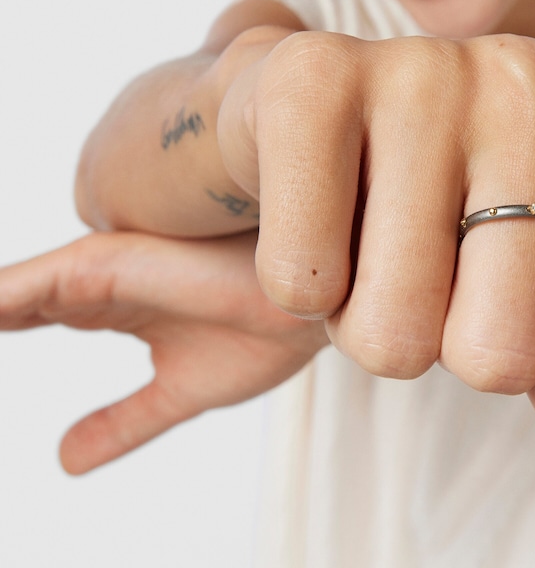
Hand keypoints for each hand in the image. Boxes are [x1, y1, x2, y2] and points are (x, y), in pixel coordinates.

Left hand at [0, 230, 326, 473]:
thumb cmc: (266, 334)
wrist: (312, 303)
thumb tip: (65, 459)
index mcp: (111, 307)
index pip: (27, 320)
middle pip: (5, 308)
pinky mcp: (100, 267)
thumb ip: (124, 420)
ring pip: (1, 299)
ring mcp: (97, 272)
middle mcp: (97, 285)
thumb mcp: (178, 393)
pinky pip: (13, 291)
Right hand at [218, 31, 534, 433]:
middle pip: (501, 351)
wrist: (339, 126)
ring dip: (374, 325)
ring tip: (379, 245)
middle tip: (440, 276)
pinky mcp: (315, 77)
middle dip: (454, 352)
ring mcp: (426, 68)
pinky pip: (303, 281)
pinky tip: (325, 217)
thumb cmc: (463, 208)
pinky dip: (305, 290)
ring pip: (393, 330)